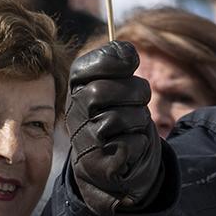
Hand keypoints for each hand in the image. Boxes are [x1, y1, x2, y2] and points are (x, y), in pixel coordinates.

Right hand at [68, 41, 161, 214]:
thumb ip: (119, 64)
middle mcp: (74, 113)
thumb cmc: (120, 115)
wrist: (113, 165)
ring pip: (119, 119)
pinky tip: (131, 146)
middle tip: (141, 96)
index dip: (111, 59)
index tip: (131, 60)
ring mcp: (83, 139)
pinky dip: (139, 143)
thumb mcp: (118, 85)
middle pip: (101, 92)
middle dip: (134, 90)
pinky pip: (128, 145)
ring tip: (133, 124)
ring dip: (138, 119)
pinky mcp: (97, 165)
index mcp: (77, 88)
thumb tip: (124, 50)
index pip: (84, 67)